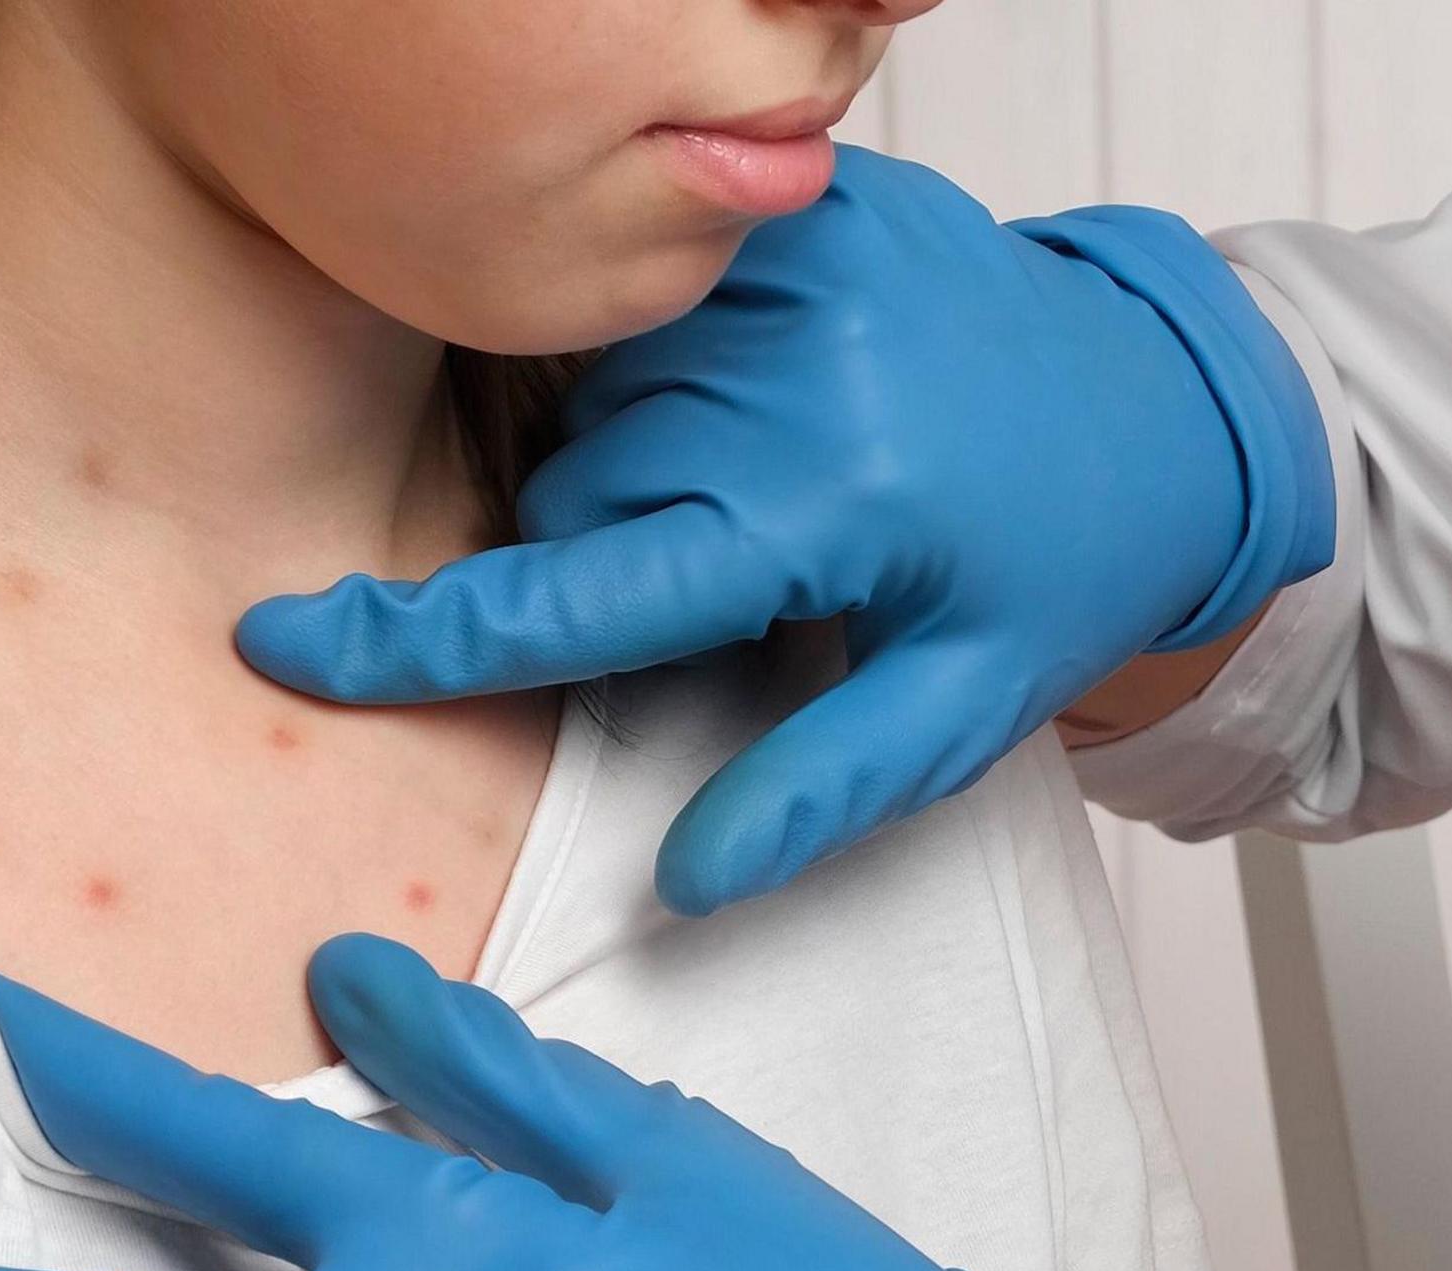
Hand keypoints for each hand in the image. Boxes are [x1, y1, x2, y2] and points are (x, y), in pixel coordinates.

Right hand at [232, 149, 1335, 917]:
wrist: (1165, 405)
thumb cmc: (1054, 569)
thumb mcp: (962, 706)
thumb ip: (818, 791)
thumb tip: (686, 882)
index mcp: (827, 507)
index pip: (579, 590)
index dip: (422, 636)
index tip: (285, 646)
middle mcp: (796, 369)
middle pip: (577, 495)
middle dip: (613, 559)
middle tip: (747, 577)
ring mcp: (794, 267)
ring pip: (600, 401)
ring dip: (643, 460)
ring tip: (774, 481)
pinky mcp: (805, 206)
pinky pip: (651, 304)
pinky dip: (675, 367)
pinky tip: (770, 395)